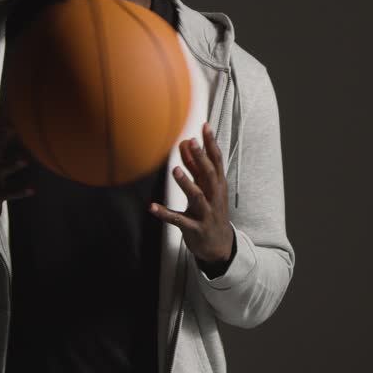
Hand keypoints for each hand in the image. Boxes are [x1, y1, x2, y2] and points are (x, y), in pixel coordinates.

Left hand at [150, 122, 232, 262]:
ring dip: (186, 183)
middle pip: (210, 175)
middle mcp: (214, 197)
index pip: (217, 161)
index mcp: (217, 186)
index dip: (211, 144)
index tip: (205, 127)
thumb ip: (196, 168)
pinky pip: (178, 220)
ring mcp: (205, 213)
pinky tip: (152, 207)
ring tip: (175, 170)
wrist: (220, 245)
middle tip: (191, 142)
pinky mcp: (194, 228)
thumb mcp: (206, 189)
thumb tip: (187, 145)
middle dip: (201, 158)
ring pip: (197, 196)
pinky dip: (165, 213)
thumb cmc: (212, 212)